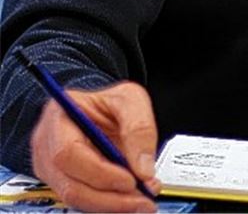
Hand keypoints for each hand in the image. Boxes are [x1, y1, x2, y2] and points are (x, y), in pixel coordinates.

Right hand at [29, 81, 160, 212]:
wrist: (102, 110)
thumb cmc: (110, 101)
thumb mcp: (131, 100)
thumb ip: (140, 129)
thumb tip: (144, 170)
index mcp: (59, 116)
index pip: (69, 153)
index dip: (99, 173)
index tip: (131, 180)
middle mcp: (47, 146)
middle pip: (70, 185)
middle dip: (109, 197)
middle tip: (142, 200)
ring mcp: (50, 168)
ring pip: (75, 198)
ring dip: (111, 203)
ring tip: (141, 200)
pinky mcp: (62, 182)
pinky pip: (82, 199)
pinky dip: (108, 202)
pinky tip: (130, 198)